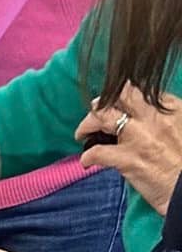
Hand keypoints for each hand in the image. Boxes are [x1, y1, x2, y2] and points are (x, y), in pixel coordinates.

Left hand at [77, 85, 181, 214]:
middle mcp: (152, 117)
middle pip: (117, 96)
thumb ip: (165, 118)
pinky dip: (87, 156)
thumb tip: (146, 117)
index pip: (137, 90)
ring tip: (83, 134)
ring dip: (87, 125)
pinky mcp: (128, 160)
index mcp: (169, 108)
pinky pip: (98, 152)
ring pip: (102, 117)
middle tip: (94, 115)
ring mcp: (138, 137)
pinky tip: (86, 161)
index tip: (115, 105)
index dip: (121, 96)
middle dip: (101, 104)